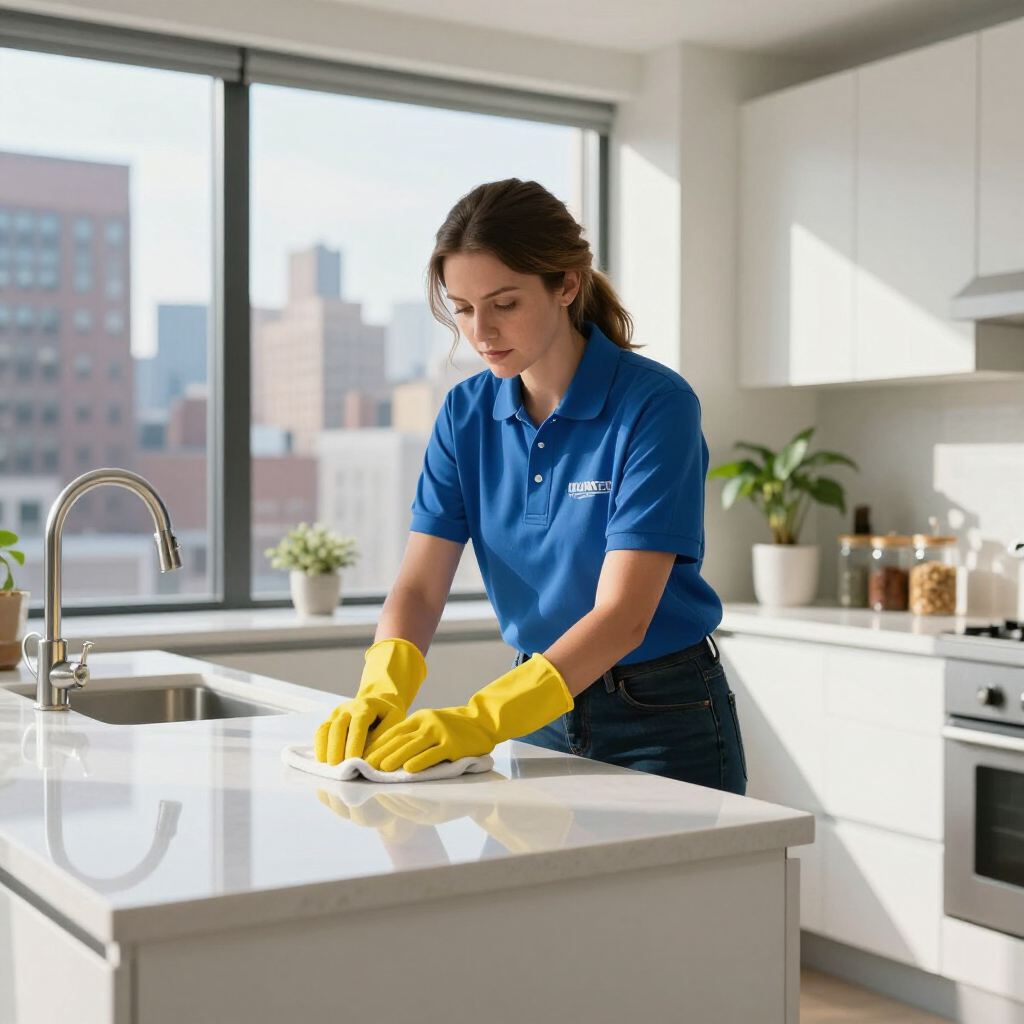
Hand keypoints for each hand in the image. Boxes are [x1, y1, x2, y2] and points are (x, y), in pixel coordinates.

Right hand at [313, 638, 426, 763]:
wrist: (377, 699)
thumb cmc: (387, 713)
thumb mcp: (395, 718)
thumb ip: (384, 735)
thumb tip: (370, 755)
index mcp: (365, 706)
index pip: (358, 724)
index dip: (354, 742)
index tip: (353, 760)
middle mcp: (347, 708)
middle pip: (338, 726)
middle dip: (336, 747)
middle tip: (337, 767)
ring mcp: (336, 714)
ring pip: (325, 729)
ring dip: (325, 748)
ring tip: (328, 767)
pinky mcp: (329, 721)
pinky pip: (320, 732)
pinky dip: (319, 746)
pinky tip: (322, 760)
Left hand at [364, 654, 572, 772]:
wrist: (482, 721)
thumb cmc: (453, 727)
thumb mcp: (430, 723)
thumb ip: (413, 733)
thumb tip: (388, 750)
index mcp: (419, 717)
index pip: (393, 731)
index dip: (377, 743)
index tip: (363, 755)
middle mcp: (427, 723)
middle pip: (400, 739)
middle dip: (381, 752)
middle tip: (365, 765)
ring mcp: (440, 733)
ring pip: (413, 746)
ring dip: (395, 758)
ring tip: (380, 769)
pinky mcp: (453, 745)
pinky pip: (433, 754)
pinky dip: (419, 762)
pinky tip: (407, 770)